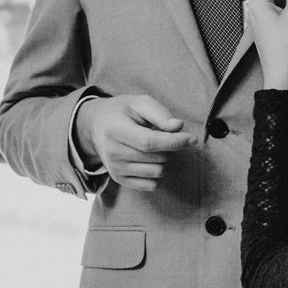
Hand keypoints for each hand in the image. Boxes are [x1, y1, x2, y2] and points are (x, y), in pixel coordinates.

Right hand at [76, 94, 201, 191]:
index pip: (149, 142)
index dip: (174, 142)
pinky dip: (157, 173)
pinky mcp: (119, 179)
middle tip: (159, 135)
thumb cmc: (121, 112)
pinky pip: (152, 185)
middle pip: (157, 158)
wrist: (95, 125)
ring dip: (163, 160)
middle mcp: (112, 152)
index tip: (192, 139)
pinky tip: (149, 159)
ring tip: (152, 147)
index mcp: (116, 130)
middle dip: (168, 147)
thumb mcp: (139, 102)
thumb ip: (160, 113)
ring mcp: (115, 168)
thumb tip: (178, 127)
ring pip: (157, 172)